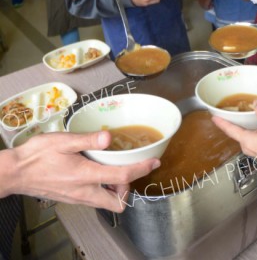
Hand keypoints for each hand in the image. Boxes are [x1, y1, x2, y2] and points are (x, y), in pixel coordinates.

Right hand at [2, 131, 159, 212]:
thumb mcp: (63, 141)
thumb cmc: (37, 155)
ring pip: (106, 203)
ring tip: (110, 168)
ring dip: (115, 189)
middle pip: (118, 202)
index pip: (122, 177)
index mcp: (86, 176)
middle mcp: (85, 192)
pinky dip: (102, 188)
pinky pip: (95, 199)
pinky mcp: (72, 198)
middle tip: (125, 169)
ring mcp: (78, 198)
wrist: (16, 172)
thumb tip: (109, 137)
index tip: (154, 162)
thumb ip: (88, 140)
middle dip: (127, 188)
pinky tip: (96, 171)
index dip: (141, 170)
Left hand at [213, 100, 256, 163]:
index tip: (213, 118)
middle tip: (235, 118)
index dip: (222, 123)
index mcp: (247, 141)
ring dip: (249, 131)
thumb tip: (256, 102)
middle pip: (240, 136)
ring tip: (251, 122)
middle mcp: (251, 149)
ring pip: (250, 140)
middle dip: (237, 128)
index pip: (231, 130)